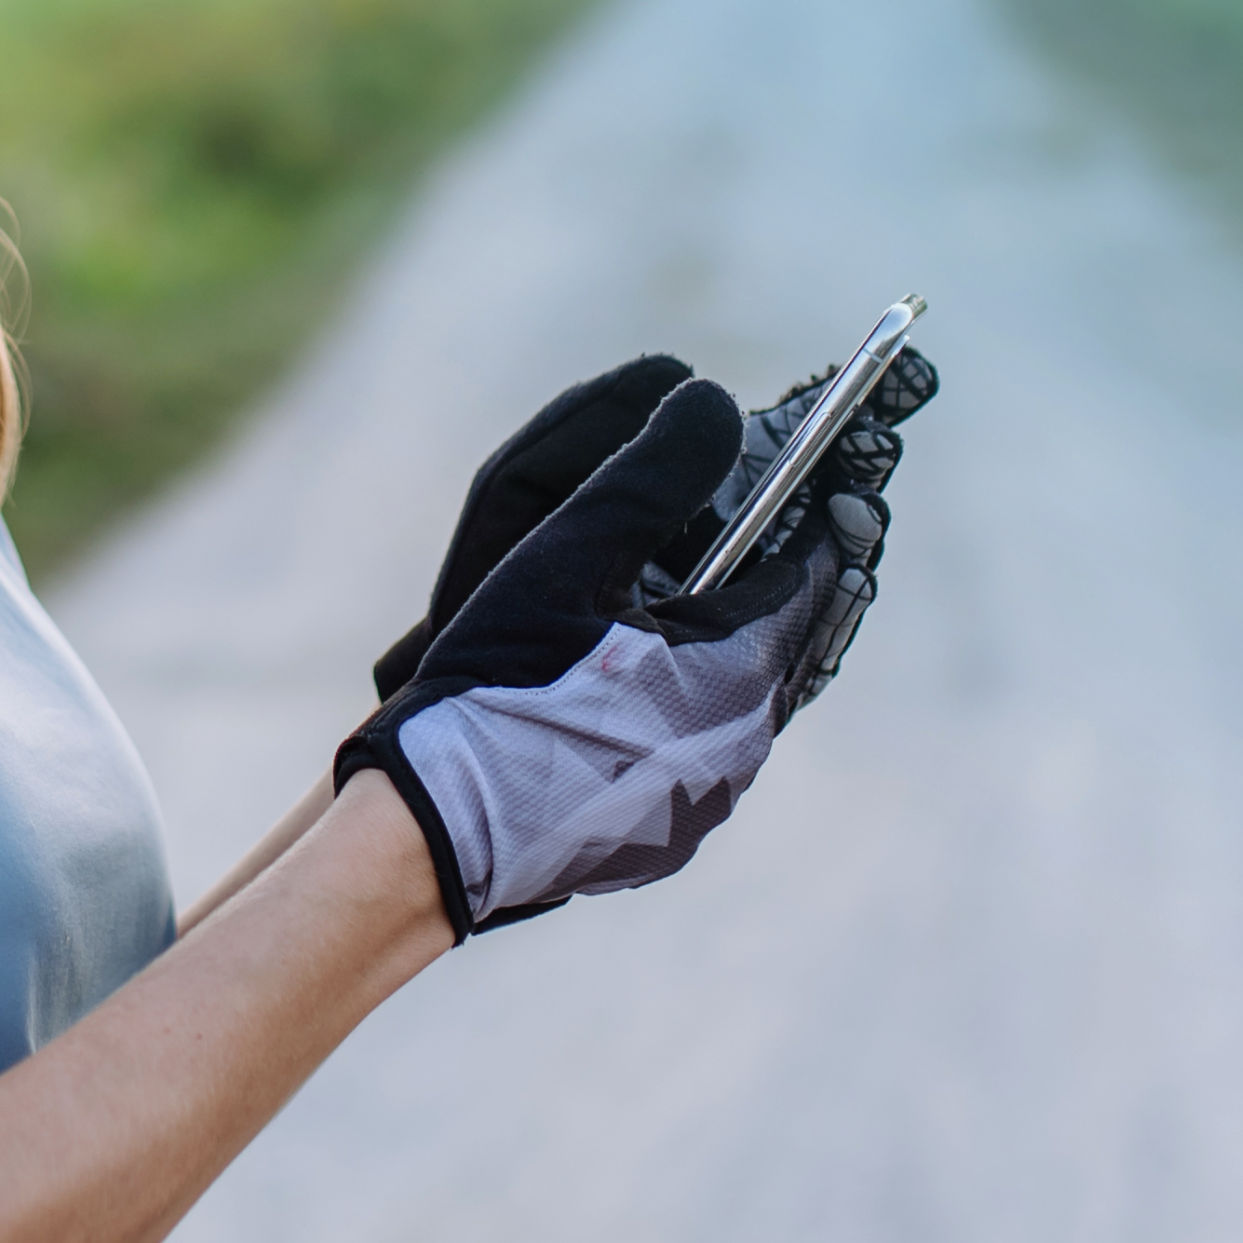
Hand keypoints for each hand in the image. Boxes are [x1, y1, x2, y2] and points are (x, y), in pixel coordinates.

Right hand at [337, 341, 936, 935]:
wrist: (430, 840)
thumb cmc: (496, 693)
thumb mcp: (569, 557)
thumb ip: (651, 473)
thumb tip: (715, 401)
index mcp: (738, 674)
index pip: (812, 567)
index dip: (809, 504)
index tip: (803, 459)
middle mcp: (741, 748)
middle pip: (782, 632)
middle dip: (763, 568)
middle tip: (740, 514)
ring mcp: (704, 801)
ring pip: (740, 690)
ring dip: (721, 633)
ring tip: (678, 583)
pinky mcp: (662, 834)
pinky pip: (696, 742)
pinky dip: (682, 693)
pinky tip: (629, 669)